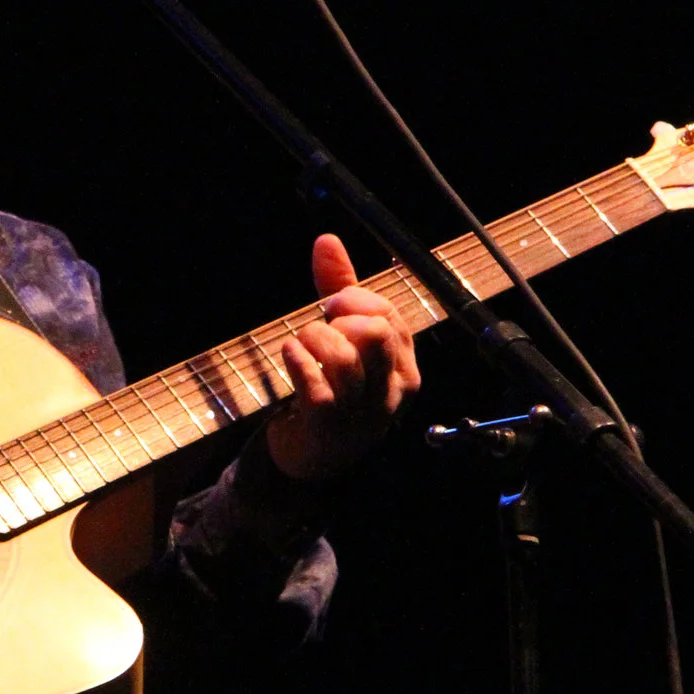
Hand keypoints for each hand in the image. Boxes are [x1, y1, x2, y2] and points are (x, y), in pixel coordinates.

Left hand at [263, 233, 422, 482]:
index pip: (389, 316)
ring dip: (311, 338)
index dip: (356, 300)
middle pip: (375, 332)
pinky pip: (317, 385)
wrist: (315, 455)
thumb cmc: (334, 389)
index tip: (332, 305)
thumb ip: (339, 288)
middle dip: (340, 318)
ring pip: (344, 356)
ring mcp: (362, 411)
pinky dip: (298, 361)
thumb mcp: (344, 337)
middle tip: (320, 325)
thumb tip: (327, 239)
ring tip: (300, 343)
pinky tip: (289, 355)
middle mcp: (391, 390)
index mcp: (403, 366)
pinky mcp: (330, 425)